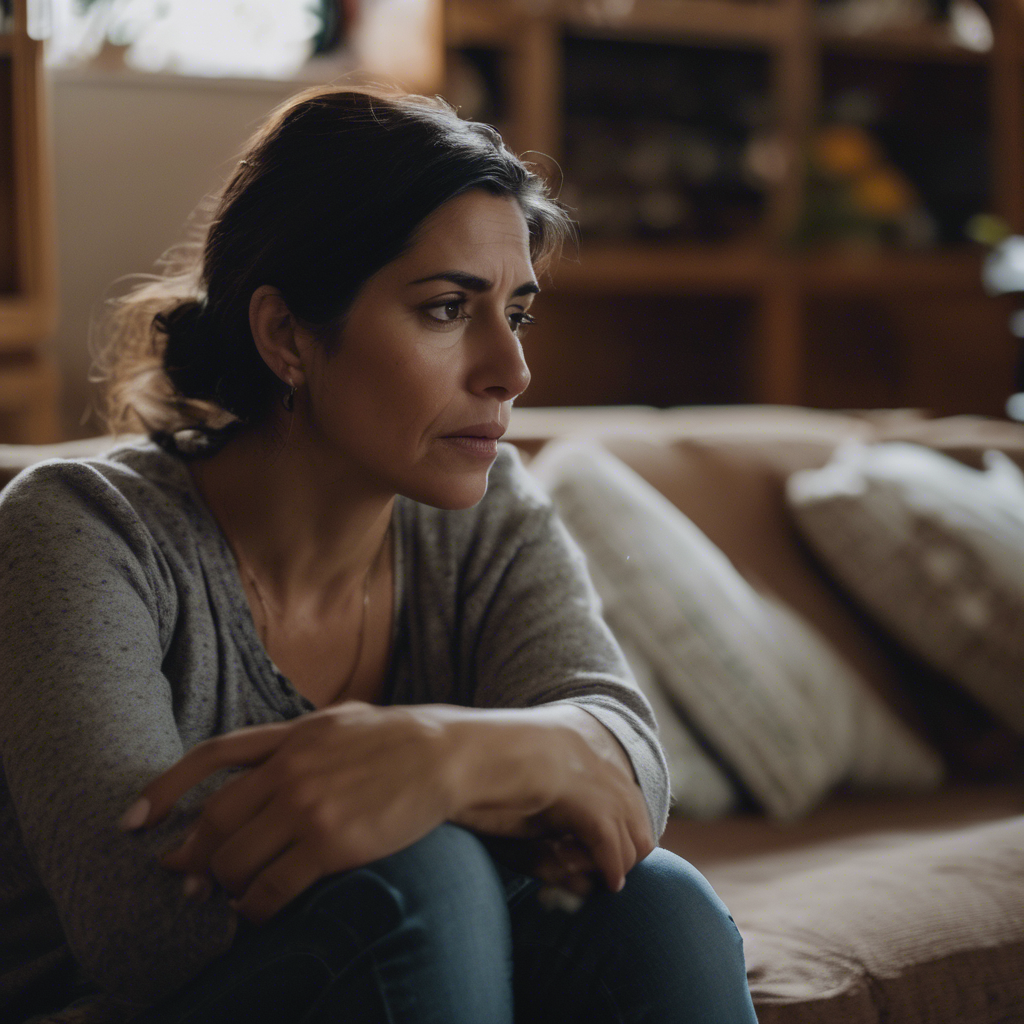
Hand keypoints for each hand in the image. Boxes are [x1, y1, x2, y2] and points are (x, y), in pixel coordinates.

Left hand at [119, 702, 454, 923]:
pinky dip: (253, 909)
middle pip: (216, 822)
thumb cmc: (395, 739)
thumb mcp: (339, 720)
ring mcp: (309, 807)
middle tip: (186, 877)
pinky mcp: (332, 844)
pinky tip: (257, 912)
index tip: (134, 820)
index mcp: (291, 735)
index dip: (165, 789)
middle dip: (192, 856)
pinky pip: (271, 890)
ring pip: (236, 860)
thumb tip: (258, 757)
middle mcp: (291, 769)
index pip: (212, 756)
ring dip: (224, 886)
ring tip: (230, 895)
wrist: (445, 754)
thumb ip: (294, 736)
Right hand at [446, 707, 656, 893]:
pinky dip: (611, 866)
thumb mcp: (519, 795)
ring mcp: (586, 770)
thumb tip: (578, 860)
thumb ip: (549, 821)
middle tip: (610, 874)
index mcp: (571, 738)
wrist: (444, 755)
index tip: (605, 852)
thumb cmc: (466, 776)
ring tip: (605, 882)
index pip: (619, 785)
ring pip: (629, 828)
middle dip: (629, 845)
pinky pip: (610, 842)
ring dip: (619, 861)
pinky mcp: (577, 795)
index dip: (620, 822)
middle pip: (634, 807)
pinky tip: (607, 882)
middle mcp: (587, 749)